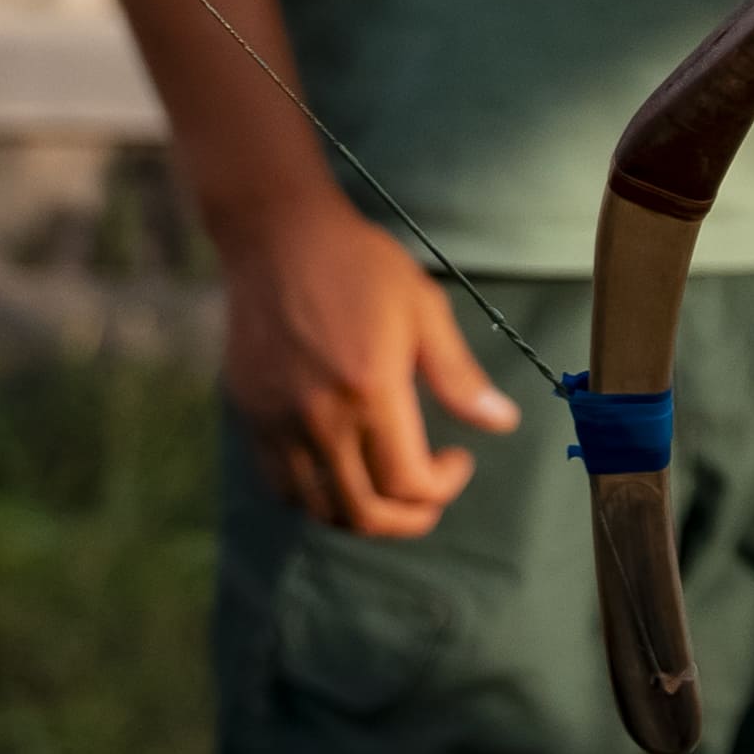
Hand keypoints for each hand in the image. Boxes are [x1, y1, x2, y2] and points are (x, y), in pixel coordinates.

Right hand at [219, 177, 523, 536]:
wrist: (277, 234)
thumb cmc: (358, 264)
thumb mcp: (423, 308)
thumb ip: (459, 375)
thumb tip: (503, 423)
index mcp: (368, 390)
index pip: (408, 484)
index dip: (443, 488)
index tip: (458, 460)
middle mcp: (319, 416)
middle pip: (365, 514)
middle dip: (409, 519)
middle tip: (429, 494)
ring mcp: (277, 420)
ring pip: (320, 509)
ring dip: (362, 514)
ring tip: (387, 487)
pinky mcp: (250, 415)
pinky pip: (281, 485)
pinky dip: (316, 497)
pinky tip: (341, 471)